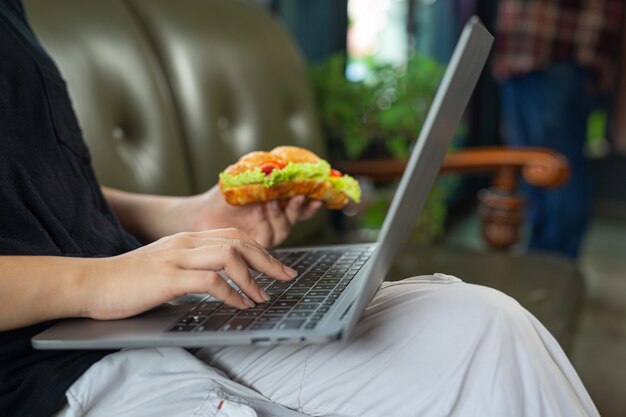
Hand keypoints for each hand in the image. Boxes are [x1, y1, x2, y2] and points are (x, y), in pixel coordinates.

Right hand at [81, 229, 297, 320]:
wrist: (92, 283)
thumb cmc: (129, 279)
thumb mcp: (167, 265)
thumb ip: (194, 265)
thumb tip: (224, 280)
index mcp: (188, 238)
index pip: (235, 236)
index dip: (262, 250)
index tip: (279, 266)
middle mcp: (186, 242)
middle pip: (239, 241)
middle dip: (268, 260)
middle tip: (287, 276)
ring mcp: (178, 257)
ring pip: (230, 256)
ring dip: (253, 278)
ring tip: (263, 297)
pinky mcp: (169, 277)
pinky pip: (211, 281)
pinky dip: (232, 293)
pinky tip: (240, 305)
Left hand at [157, 186, 321, 247]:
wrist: (199, 213)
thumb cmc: (220, 197)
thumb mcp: (243, 179)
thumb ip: (260, 171)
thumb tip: (276, 160)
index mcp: (274, 207)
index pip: (299, 208)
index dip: (310, 204)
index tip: (318, 196)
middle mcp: (271, 223)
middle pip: (295, 219)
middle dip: (300, 208)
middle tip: (300, 196)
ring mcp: (262, 235)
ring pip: (283, 230)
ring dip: (280, 214)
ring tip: (271, 201)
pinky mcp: (251, 247)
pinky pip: (266, 238)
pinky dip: (266, 223)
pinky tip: (261, 210)